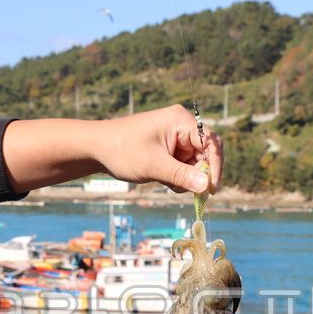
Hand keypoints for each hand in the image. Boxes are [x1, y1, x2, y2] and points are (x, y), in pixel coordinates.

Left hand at [1, 106, 222, 194]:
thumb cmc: (122, 151)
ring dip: (187, 178)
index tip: (212, 189)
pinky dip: (179, 177)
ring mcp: (175, 137)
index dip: (215, 166)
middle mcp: (181, 126)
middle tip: (188, 192)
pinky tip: (164, 181)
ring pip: (195, 163)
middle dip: (198, 175)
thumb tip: (207, 186)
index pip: (211, 143)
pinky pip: (184, 166)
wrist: (96, 149)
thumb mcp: (153, 166)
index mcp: (181, 121)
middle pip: (205, 154)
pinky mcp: (169, 148)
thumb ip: (182, 176)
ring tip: (167, 184)